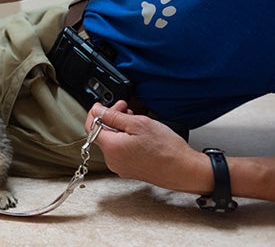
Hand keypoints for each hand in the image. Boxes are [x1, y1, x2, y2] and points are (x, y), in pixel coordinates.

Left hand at [85, 101, 208, 192]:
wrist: (184, 170)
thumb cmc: (166, 149)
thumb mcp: (139, 123)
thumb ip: (114, 116)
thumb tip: (98, 110)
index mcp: (112, 148)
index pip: (90, 126)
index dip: (97, 112)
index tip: (105, 105)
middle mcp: (112, 160)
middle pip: (102, 134)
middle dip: (111, 118)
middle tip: (125, 108)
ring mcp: (120, 166)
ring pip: (112, 141)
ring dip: (119, 127)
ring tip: (135, 119)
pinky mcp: (129, 169)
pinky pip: (120, 150)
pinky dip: (125, 139)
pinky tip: (138, 133)